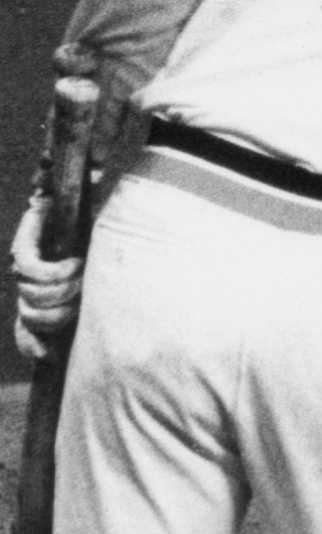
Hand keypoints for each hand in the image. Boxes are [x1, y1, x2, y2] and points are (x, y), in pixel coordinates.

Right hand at [11, 198, 83, 361]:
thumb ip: (79, 193)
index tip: (78, 264)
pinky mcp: (35, 314)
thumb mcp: (83, 209)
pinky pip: (24, 336)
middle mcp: (23, 274)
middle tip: (86, 284)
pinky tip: (50, 355)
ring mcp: (27, 295)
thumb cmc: (86, 223)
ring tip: (82, 305)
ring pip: (31, 314)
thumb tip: (85, 178)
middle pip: (32, 293)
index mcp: (29, 247)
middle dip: (64, 291)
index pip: (24, 263)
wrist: (86, 242)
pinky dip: (35, 346)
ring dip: (60, 314)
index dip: (52, 270)